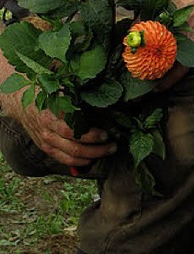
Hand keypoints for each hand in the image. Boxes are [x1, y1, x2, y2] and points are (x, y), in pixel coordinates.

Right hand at [2, 93, 116, 167]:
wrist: (22, 104)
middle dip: (97, 149)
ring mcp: (47, 141)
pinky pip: (63, 160)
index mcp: (52, 115)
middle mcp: (48, 131)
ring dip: (92, 156)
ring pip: (71, 156)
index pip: (73, 130)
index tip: (106, 134)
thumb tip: (100, 96)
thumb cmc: (46, 94)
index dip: (91, 135)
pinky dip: (79, 162)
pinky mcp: (46, 149)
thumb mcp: (59, 91)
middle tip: (112, 146)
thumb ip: (76, 97)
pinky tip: (91, 159)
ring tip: (107, 151)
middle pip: (75, 146)